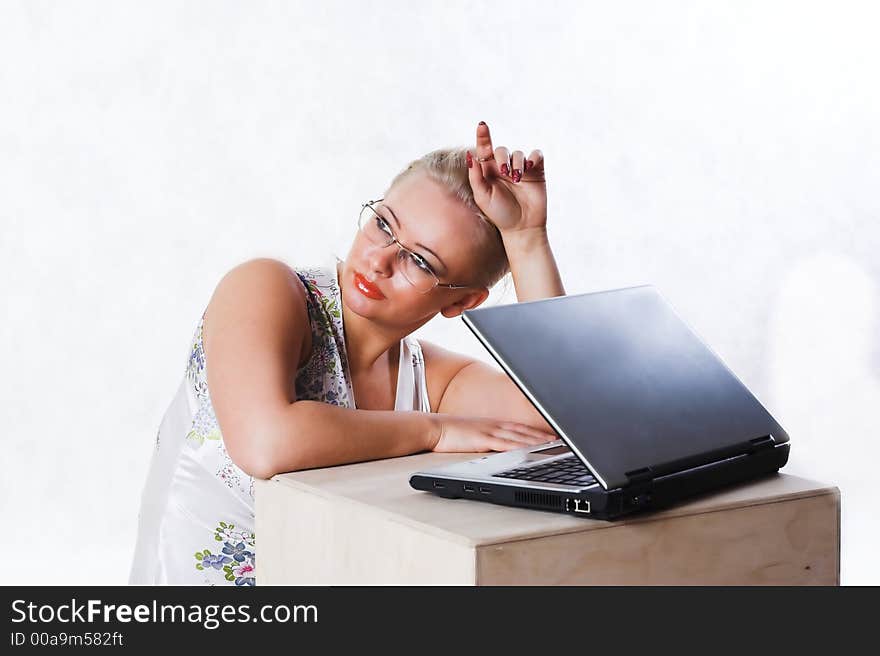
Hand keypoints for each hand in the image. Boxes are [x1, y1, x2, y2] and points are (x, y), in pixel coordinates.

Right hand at [428, 413, 556, 452]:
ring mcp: (490, 431)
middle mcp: (495, 425)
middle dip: (545, 436)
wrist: (433, 428)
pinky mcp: (483, 439)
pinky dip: (520, 446)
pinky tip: (531, 450)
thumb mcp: (474, 435)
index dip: (540, 432)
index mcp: (494, 424)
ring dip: (538, 441)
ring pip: (520, 436)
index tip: (554, 437)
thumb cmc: (451, 433)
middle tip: (562, 441)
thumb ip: (489, 439)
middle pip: (525, 431)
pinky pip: (506, 444)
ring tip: (554, 445)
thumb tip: (501, 448)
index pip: (522, 428)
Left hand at [466, 121, 546, 234]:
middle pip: (501, 150)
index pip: (484, 149)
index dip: (483, 136)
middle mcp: (504, 167)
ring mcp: (521, 169)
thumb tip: (469, 155)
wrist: (522, 227)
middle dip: (502, 158)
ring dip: (517, 163)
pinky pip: (536, 155)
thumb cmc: (500, 214)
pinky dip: (533, 157)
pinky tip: (529, 167)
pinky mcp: (536, 171)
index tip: (482, 125)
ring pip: (518, 153)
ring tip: (518, 178)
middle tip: (506, 173)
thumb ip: (475, 176)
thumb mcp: (482, 196)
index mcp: (488, 171)